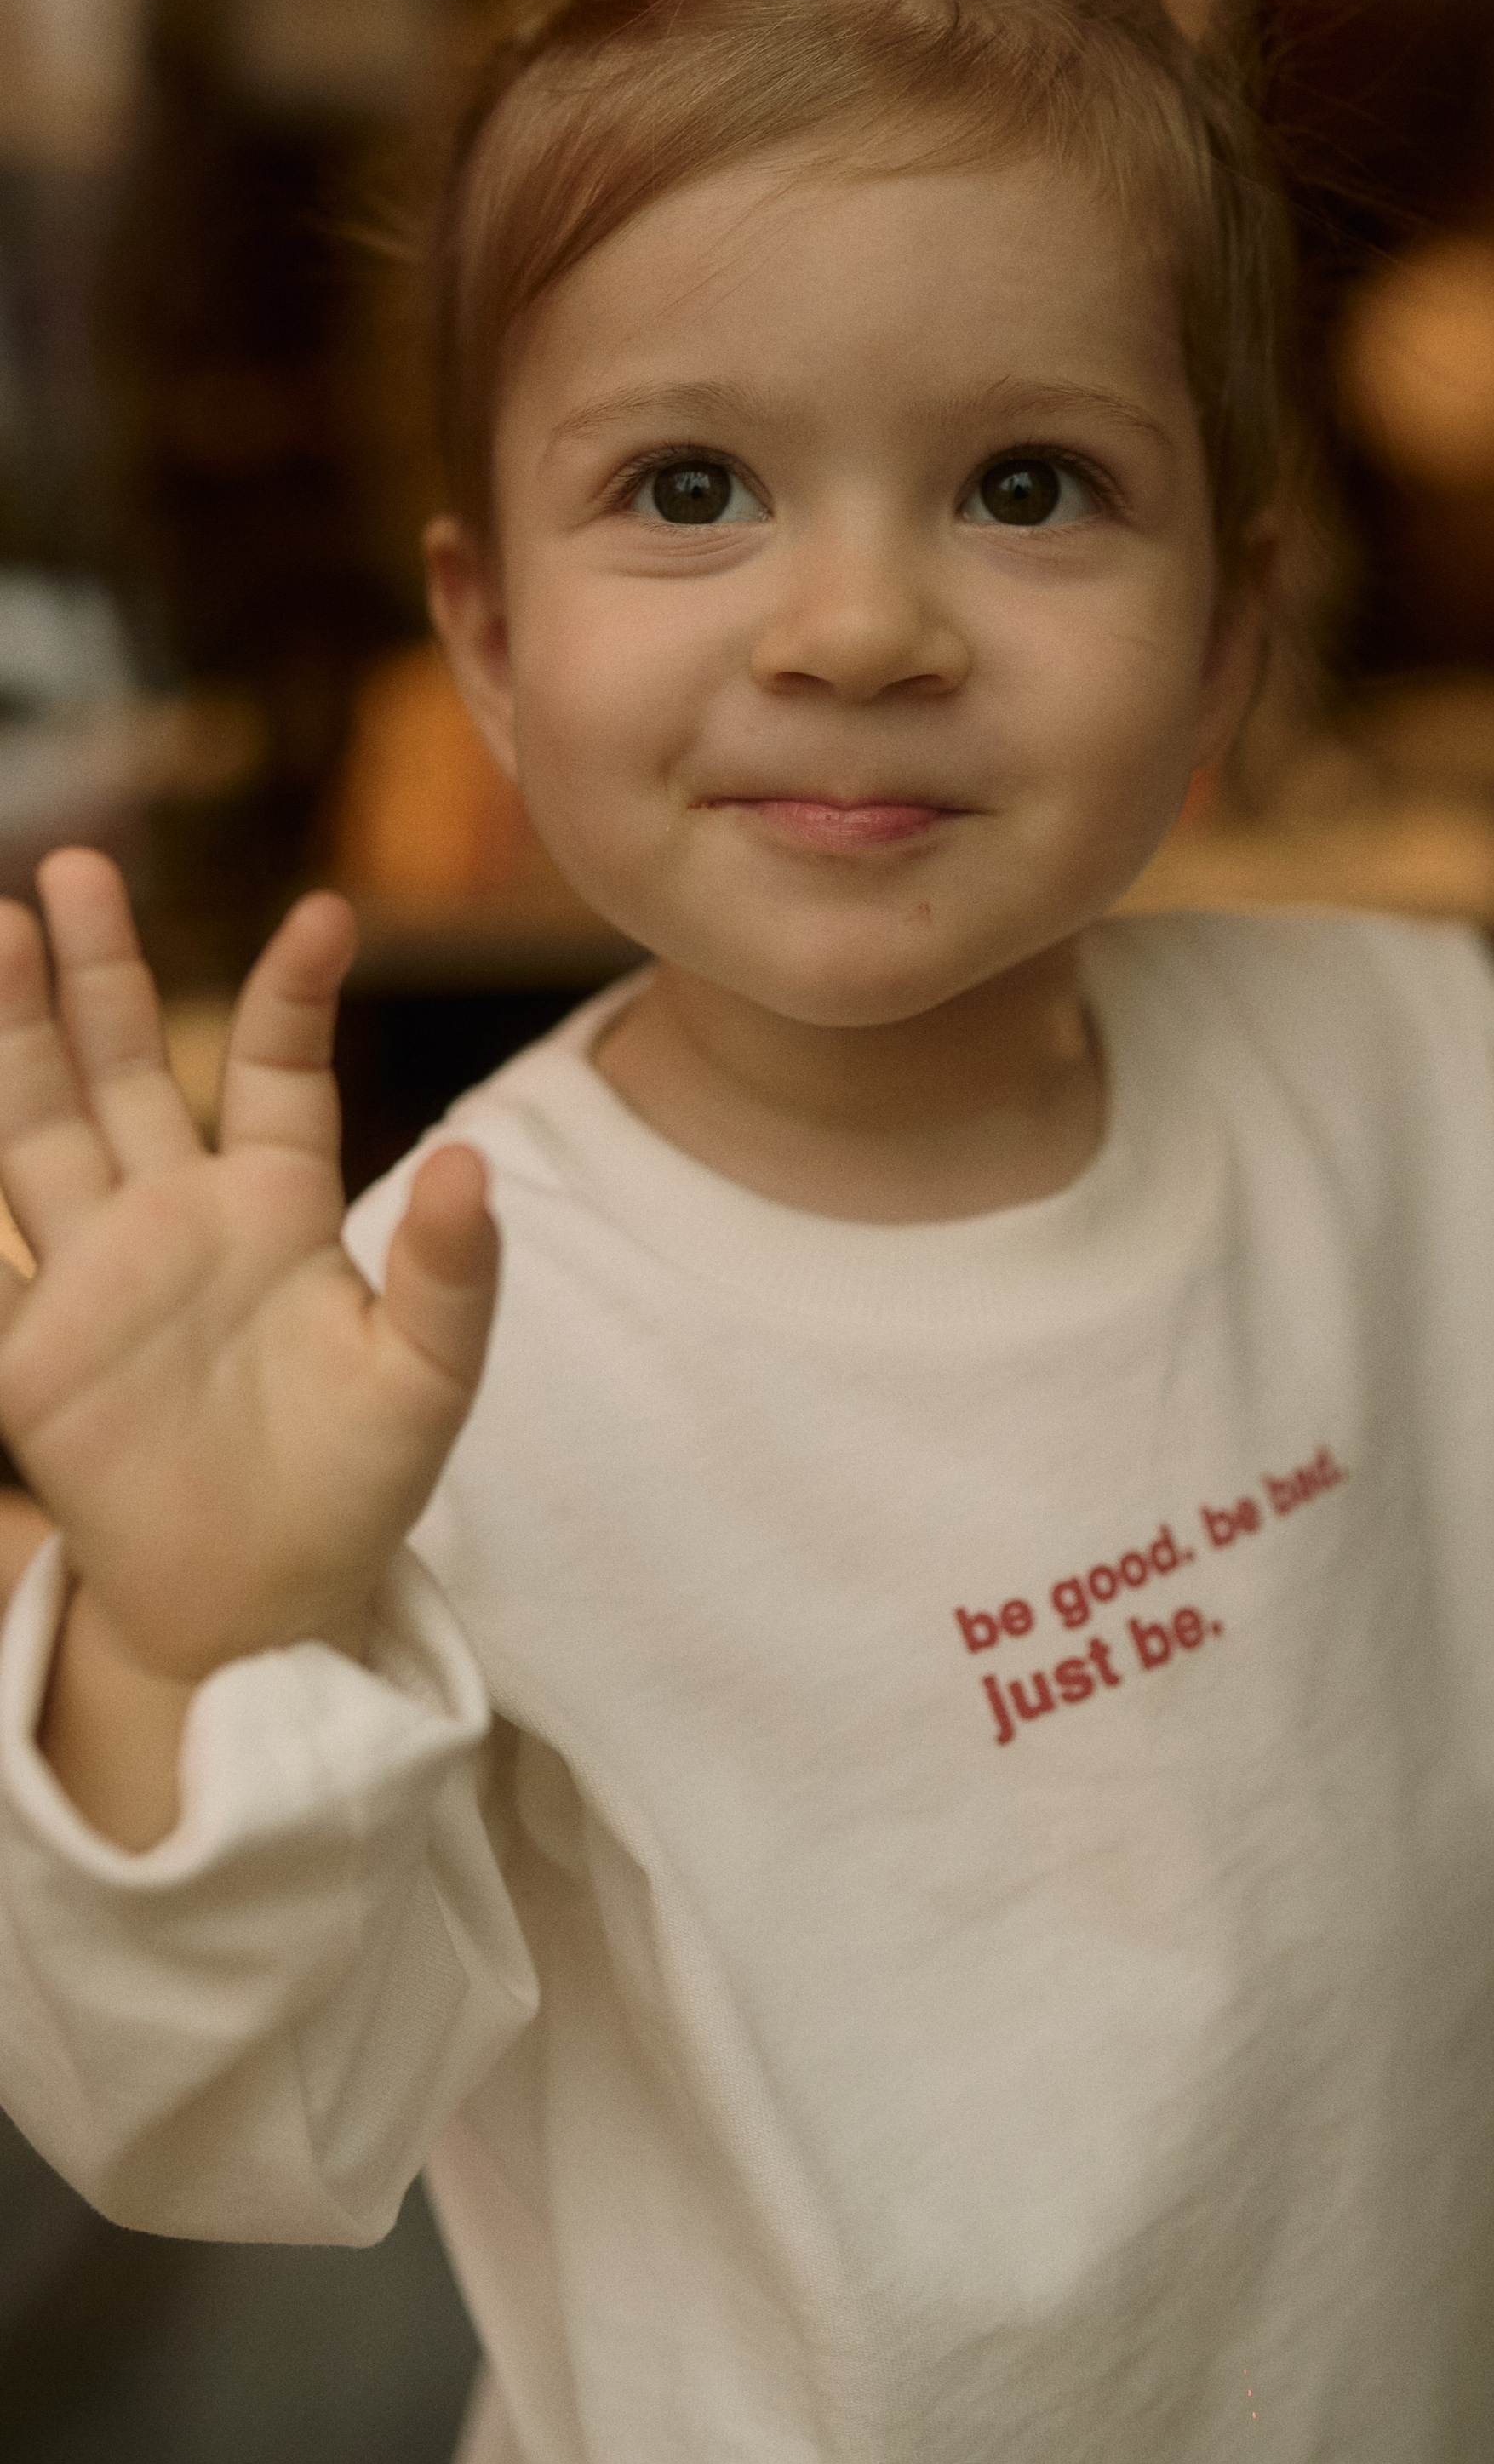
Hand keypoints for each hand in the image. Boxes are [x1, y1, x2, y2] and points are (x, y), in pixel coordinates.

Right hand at [0, 852, 497, 1714]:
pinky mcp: (32, 1349)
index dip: (293, 992)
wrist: (263, 1598)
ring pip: (39, 1126)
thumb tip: (478, 1164)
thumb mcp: (430, 1379)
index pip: (278, 1069)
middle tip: (72, 865)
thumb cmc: (359, 1482)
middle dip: (99, 971)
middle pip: (128, 1066)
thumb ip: (454, 1275)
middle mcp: (176, 1215)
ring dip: (15, 1035)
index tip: (328, 913)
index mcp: (278, 1206)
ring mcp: (95, 1273)